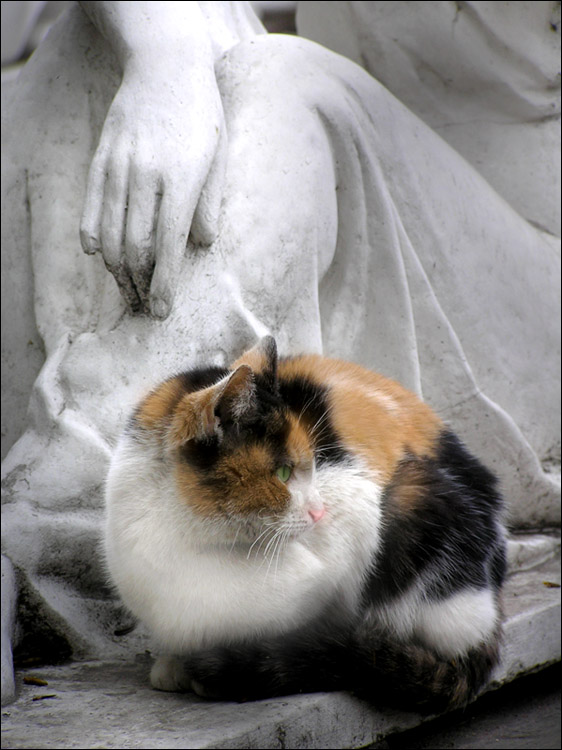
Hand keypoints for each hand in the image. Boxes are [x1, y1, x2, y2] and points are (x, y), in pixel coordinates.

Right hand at [80, 65, 225, 318]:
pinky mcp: (100, 161)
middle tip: (146, 307)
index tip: (163, 311)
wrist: (165, 66)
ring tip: (129, 290)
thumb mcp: (220, 158)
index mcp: (182, 179)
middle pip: (136, 248)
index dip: (164, 284)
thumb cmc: (202, 116)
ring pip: (111, 235)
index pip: (168, 246)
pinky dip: (94, 240)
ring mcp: (119, 168)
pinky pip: (91, 210)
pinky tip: (102, 258)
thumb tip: (200, 247)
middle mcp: (146, 176)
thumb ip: (210, 205)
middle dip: (141, 286)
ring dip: (119, 271)